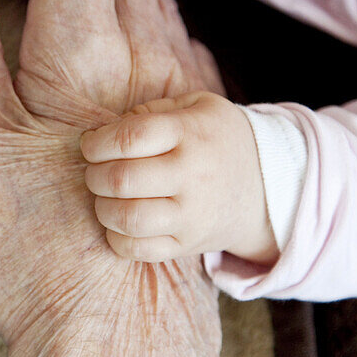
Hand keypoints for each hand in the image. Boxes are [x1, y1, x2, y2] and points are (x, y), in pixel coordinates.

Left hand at [82, 90, 278, 263]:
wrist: (266, 185)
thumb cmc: (217, 137)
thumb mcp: (196, 105)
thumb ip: (151, 110)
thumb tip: (105, 130)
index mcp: (190, 134)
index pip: (130, 138)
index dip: (97, 142)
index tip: (90, 144)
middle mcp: (192, 175)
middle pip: (122, 179)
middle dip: (94, 174)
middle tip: (95, 170)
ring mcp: (191, 215)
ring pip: (127, 218)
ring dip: (102, 207)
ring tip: (106, 196)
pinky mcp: (188, 245)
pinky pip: (139, 250)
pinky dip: (117, 238)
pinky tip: (120, 222)